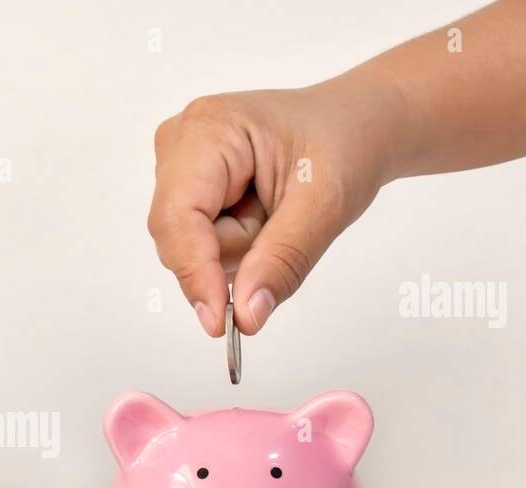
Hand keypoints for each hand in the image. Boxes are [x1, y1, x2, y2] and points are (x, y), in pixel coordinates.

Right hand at [148, 78, 399, 335]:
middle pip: (181, 237)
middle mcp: (178, 143)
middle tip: (282, 219)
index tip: (220, 322)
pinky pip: (195, 245)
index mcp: (208, 129)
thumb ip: (282, 261)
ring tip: (272, 209)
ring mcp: (175, 166)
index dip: (195, 273)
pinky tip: (255, 212)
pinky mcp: (182, 187)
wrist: (351, 128)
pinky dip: (231, 243)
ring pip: (188, 247)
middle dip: (234, 250)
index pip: (178, 218)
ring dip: (238, 247)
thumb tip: (245, 316)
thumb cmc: (342, 147)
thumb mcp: (325, 205)